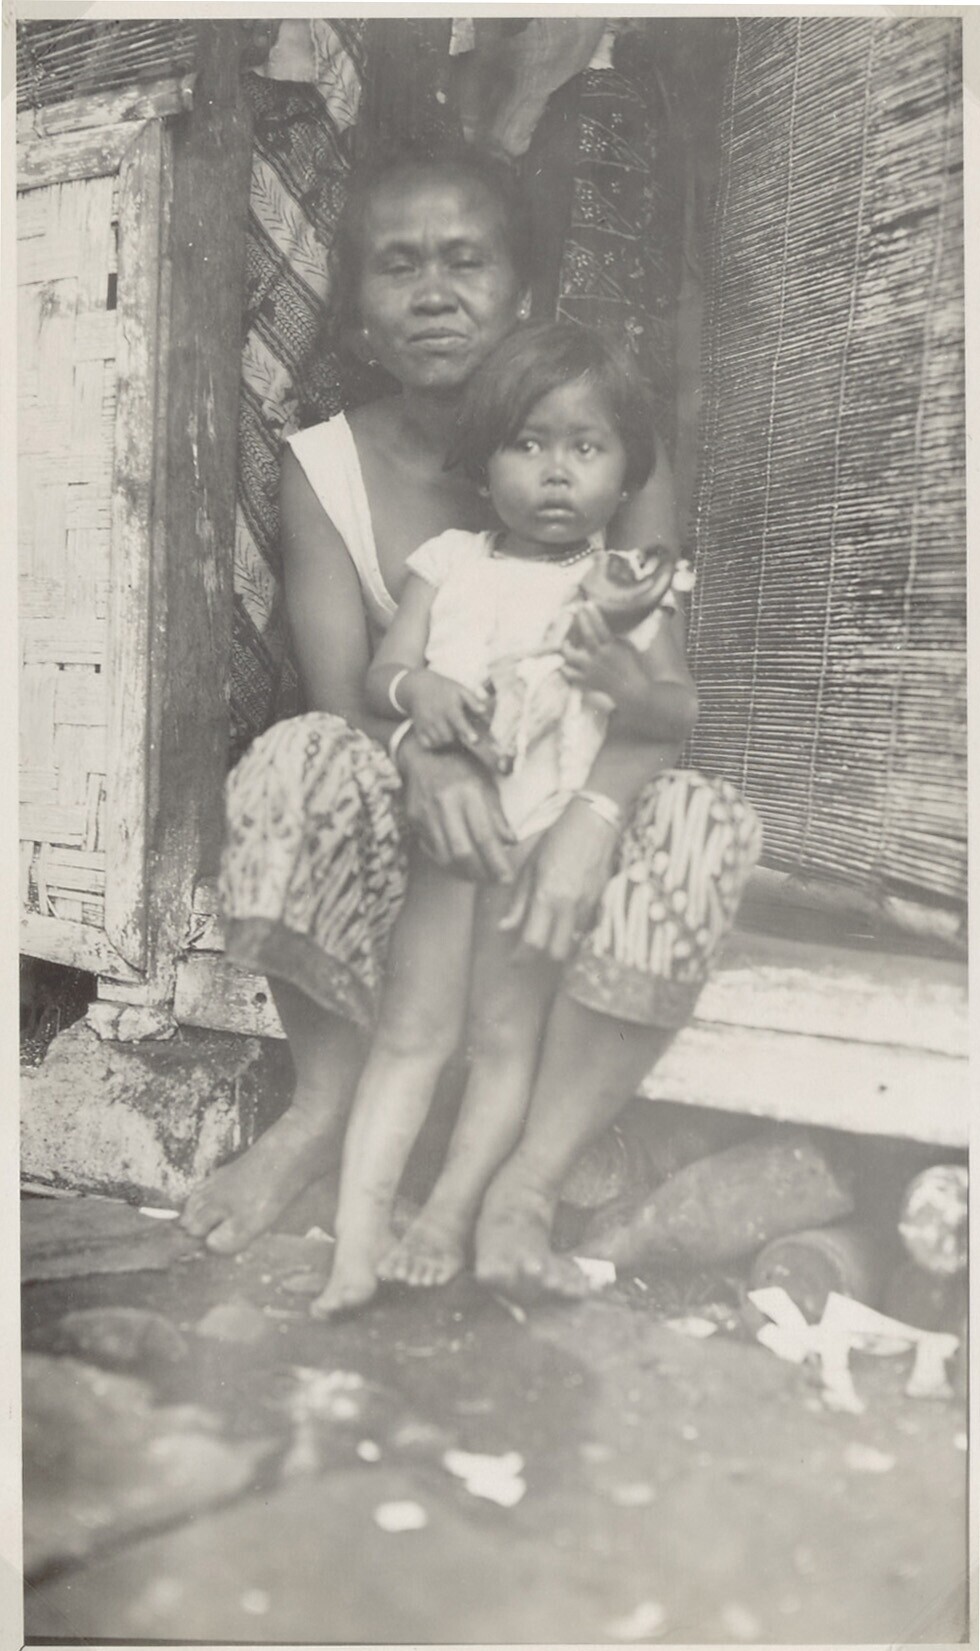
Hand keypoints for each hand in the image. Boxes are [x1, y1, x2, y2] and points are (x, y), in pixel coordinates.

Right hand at [397, 735, 516, 881]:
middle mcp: (446, 803)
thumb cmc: (462, 766)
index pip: (485, 836)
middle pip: (462, 852)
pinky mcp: (414, 819)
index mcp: (469, 792)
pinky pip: (431, 849)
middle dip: (480, 873)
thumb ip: (498, 814)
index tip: (507, 878)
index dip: (496, 862)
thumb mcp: (487, 783)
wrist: (424, 753)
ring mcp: (426, 813)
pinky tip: (458, 865)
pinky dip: (447, 862)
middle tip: (493, 881)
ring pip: (444, 855)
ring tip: (478, 876)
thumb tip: (510, 842)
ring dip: (463, 872)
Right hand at [402, 669, 489, 751]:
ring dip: (446, 741)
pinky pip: (427, 744)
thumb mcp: (459, 689)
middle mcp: (435, 716)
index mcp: (448, 706)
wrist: (419, 686)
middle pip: (448, 737)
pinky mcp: (418, 728)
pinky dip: (434, 743)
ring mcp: (425, 723)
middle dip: (457, 738)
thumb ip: (473, 700)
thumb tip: (484, 710)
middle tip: (461, 733)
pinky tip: (439, 735)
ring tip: (450, 731)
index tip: (475, 739)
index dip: (467, 731)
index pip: (458, 720)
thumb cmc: (444, 689)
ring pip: (438, 742)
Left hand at [499, 796, 617, 960]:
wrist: (594, 823)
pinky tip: (564, 913)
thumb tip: (504, 927)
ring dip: (559, 940)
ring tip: (547, 927)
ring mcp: (588, 905)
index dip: (521, 957)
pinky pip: (585, 927)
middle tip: (530, 948)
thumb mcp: (530, 867)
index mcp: (547, 895)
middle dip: (543, 955)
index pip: (533, 941)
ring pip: (573, 941)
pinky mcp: (601, 902)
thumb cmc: (557, 839)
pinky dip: (573, 927)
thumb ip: (518, 901)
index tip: (513, 960)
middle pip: (557, 952)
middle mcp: (569, 905)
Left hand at [560, 602, 630, 699]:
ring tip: (565, 641)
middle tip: (574, 614)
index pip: (600, 627)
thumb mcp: (625, 646)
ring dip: (566, 646)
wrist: (630, 689)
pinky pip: (568, 673)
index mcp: (611, 647)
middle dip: (579, 622)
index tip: (586, 604)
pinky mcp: (585, 680)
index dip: (593, 614)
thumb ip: (610, 637)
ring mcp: (590, 669)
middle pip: (586, 636)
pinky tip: (564, 659)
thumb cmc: (630, 664)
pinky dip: (564, 665)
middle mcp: (599, 657)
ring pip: (570, 655)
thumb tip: (596, 626)